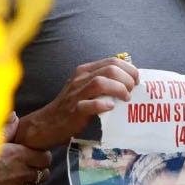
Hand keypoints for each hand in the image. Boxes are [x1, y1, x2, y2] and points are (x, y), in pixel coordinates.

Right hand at [0, 116, 52, 184]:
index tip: (35, 152)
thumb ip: (6, 128)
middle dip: (40, 168)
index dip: (42, 154)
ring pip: (32, 184)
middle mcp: (20, 173)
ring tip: (17, 172)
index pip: (46, 157)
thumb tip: (14, 117)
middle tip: (31, 163)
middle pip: (44, 174)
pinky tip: (2, 181)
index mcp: (19, 155)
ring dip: (28, 178)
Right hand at [14, 56, 138, 149]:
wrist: (48, 123)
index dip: (129, 69)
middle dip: (127, 79)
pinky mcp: (74, 110)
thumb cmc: (71, 106)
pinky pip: (90, 104)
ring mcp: (76, 94)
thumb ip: (103, 82)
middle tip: (132, 90)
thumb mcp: (85, 88)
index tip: (136, 80)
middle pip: (110, 69)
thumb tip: (128, 81)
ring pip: (100, 83)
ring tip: (126, 98)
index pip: (112, 61)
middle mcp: (80, 78)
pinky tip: (110, 107)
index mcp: (85, 71)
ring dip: (119, 89)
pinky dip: (103, 105)